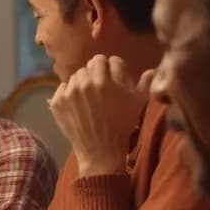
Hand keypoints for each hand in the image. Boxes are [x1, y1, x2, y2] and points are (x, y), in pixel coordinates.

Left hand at [49, 55, 150, 176]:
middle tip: (101, 89)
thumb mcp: (139, 102)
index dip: (111, 68)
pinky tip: (78, 105)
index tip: (113, 78)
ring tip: (90, 98)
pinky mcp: (57, 102)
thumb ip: (146, 82)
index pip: (105, 59)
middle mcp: (85, 83)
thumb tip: (151, 69)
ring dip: (83, 82)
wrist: (100, 149)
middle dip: (97, 74)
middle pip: (90, 66)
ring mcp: (69, 93)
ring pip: (76, 76)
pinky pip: (62, 87)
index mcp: (106, 80)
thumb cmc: (123, 124)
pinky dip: (69, 93)